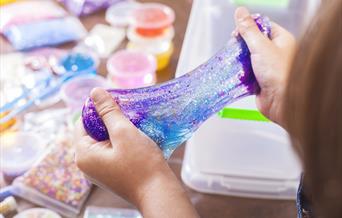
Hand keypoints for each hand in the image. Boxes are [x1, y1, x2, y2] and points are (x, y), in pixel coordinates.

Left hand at [74, 88, 197, 217]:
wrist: (158, 192)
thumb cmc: (141, 164)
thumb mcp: (124, 133)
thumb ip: (108, 111)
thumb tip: (95, 92)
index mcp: (84, 155)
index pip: (82, 122)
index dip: (97, 109)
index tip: (114, 101)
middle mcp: (88, 164)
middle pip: (93, 131)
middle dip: (109, 119)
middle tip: (126, 110)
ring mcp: (101, 170)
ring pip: (105, 140)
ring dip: (118, 129)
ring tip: (133, 121)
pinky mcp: (113, 172)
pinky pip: (113, 149)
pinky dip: (122, 140)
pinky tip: (136, 135)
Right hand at [234, 7, 295, 124]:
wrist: (282, 102)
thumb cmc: (279, 75)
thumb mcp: (261, 47)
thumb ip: (248, 30)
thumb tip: (241, 12)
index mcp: (281, 40)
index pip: (263, 26)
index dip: (249, 27)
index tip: (237, 32)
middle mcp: (275, 53)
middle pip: (253, 42)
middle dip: (242, 45)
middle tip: (234, 47)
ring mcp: (267, 66)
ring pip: (248, 57)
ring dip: (240, 59)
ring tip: (234, 60)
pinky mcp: (260, 79)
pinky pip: (247, 72)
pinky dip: (240, 72)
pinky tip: (236, 72)